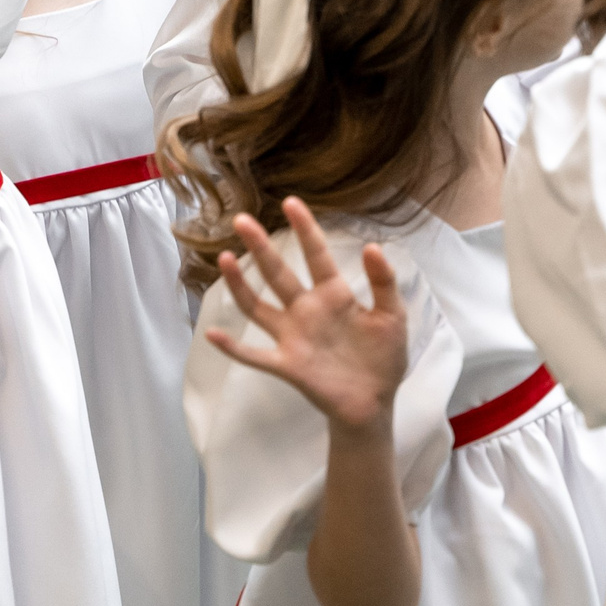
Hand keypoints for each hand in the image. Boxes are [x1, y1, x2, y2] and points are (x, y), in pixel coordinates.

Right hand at [205, 198, 409, 434]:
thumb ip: (384, 283)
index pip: (316, 255)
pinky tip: (212, 334)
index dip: (305, 229)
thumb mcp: (393, 317)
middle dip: (260, 247)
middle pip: (278, 274)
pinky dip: (232, 347)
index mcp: (334, 295)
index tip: (291, 202)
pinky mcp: (287, 366)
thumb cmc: (383, 358)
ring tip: (224, 258)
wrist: (375, 403)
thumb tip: (372, 246)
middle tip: (242, 220)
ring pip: (257, 307)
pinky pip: (254, 355)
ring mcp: (292, 337)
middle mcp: (306, 310)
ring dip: (240, 285)